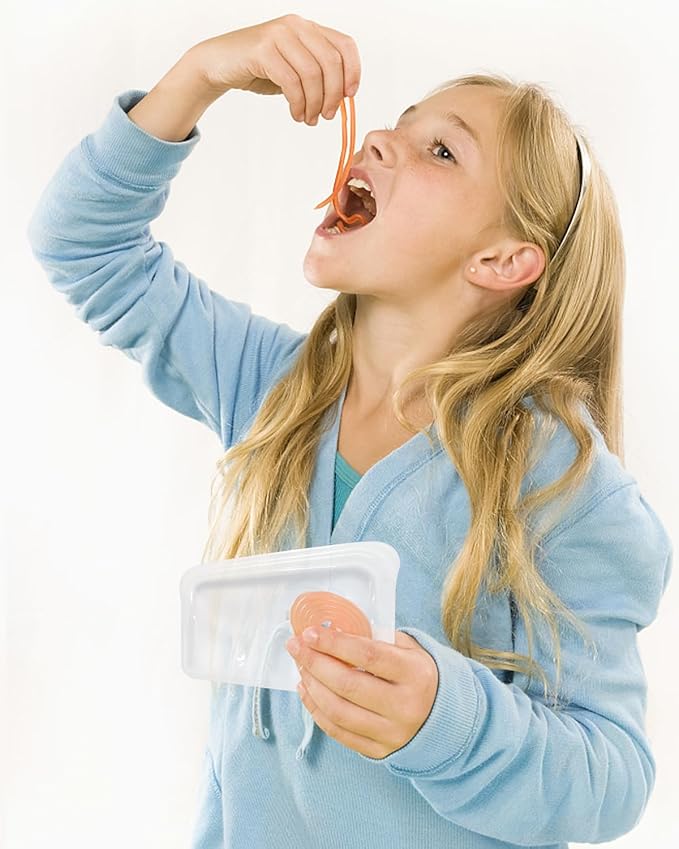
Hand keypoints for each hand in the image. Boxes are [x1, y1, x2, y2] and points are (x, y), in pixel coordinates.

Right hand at [189, 13, 361, 124]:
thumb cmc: (260, 69)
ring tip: (308, 118)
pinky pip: (291, 81)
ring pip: (312, 74)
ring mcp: (279, 35)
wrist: (218, 64)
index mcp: (308, 28)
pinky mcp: (263, 50)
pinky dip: (297, 103)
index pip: (344, 45)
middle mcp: (296, 26)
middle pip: (331, 62)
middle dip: (333, 95)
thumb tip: (341, 97)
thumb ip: (317, 76)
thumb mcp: (295, 71)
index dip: (353, 72)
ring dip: (314, 103)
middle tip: (326, 116)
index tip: (349, 96)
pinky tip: (295, 113)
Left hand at [286, 627, 438, 758]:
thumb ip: (378, 639)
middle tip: (295, 647)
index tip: (309, 633)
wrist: (448, 719)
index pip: (368, 655)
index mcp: (415, 674)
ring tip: (301, 668)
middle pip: (348, 684)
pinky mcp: (380, 752)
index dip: (335, 644)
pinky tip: (307, 691)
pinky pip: (339, 732)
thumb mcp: (411, 650)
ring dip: (312, 686)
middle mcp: (406, 706)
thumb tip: (334, 631)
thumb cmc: (420, 676)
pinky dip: (317, 711)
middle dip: (315, 663)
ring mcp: (392, 732)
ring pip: (339, 711)